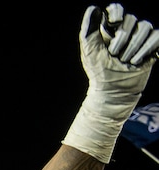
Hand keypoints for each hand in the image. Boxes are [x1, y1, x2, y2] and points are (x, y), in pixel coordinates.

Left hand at [63, 4, 158, 162]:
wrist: (113, 90)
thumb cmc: (98, 71)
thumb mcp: (90, 50)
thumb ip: (89, 29)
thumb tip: (94, 7)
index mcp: (109, 29)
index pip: (116, 9)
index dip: (117, 13)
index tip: (113, 24)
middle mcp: (126, 30)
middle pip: (131, 19)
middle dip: (123, 38)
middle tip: (115, 55)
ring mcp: (140, 38)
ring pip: (146, 27)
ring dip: (135, 46)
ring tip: (126, 61)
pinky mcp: (152, 47)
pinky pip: (157, 36)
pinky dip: (148, 49)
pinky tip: (139, 61)